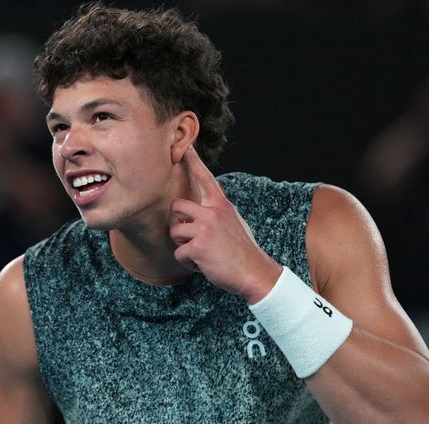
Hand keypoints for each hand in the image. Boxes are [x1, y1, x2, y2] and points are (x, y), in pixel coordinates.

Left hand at [169, 147, 281, 302]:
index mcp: (221, 204)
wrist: (254, 272)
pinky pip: (179, 253)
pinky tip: (204, 264)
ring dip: (183, 246)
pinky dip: (188, 263)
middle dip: (178, 223)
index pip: (204, 178)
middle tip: (192, 237)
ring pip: (174, 231)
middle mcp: (212, 212)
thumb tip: (202, 207)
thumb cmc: (242, 250)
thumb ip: (217, 211)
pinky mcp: (198, 246)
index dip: (193, 161)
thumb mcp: (233, 221)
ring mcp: (204, 228)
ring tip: (201, 253)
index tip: (184, 146)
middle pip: (176, 206)